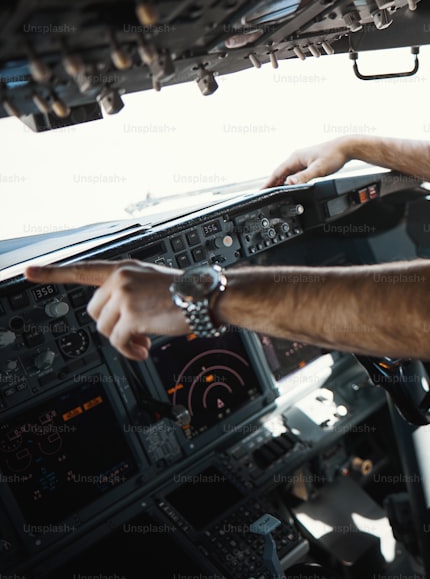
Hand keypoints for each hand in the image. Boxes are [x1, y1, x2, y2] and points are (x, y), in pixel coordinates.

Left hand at [25, 261, 186, 360]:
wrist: (208, 295)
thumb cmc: (189, 291)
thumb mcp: (153, 281)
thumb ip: (129, 291)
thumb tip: (117, 320)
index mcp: (125, 268)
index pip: (82, 269)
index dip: (52, 272)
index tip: (29, 272)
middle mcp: (120, 278)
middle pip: (95, 311)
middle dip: (111, 326)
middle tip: (134, 335)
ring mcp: (124, 296)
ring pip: (104, 328)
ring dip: (122, 341)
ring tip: (142, 344)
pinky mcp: (130, 315)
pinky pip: (118, 341)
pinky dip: (129, 350)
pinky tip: (143, 350)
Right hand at [262, 138, 352, 187]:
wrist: (346, 147)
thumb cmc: (333, 155)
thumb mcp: (318, 169)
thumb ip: (304, 177)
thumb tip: (289, 183)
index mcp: (295, 158)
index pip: (277, 172)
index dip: (268, 183)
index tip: (260, 191)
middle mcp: (297, 158)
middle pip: (280, 173)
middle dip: (272, 183)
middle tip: (264, 193)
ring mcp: (302, 160)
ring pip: (287, 172)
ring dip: (280, 181)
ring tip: (274, 190)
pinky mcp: (308, 162)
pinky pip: (295, 172)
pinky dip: (290, 179)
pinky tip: (290, 184)